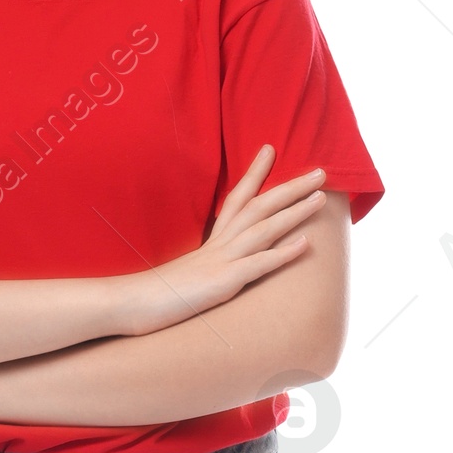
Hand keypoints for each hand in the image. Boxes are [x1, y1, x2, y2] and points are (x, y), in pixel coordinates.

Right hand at [116, 148, 328, 335]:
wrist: (130, 304)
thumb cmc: (156, 294)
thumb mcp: (186, 273)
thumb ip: (205, 265)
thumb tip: (213, 266)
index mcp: (211, 241)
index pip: (236, 198)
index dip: (255, 173)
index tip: (271, 149)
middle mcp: (220, 244)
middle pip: (259, 206)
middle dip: (291, 187)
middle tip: (321, 172)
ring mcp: (222, 261)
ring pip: (264, 228)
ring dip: (295, 212)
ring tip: (321, 198)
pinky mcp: (223, 282)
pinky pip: (258, 264)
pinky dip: (283, 253)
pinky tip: (306, 243)